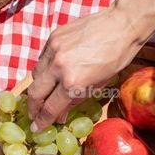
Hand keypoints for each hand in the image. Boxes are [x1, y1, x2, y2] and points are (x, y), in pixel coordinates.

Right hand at [27, 5, 150, 130]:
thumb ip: (75, 100)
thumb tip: (59, 115)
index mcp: (72, 83)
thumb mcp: (98, 86)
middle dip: (33, 107)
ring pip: (35, 75)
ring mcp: (53, 51)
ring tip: (43, 94)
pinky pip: (42, 59)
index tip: (37, 128)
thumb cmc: (116, 59)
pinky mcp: (53, 38)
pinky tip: (51, 73)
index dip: (42, 121)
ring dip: (38, 87)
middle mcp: (58, 68)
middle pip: (35, 93)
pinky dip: (44, 69)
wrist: (121, 26)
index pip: (50, 108)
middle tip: (34, 114)